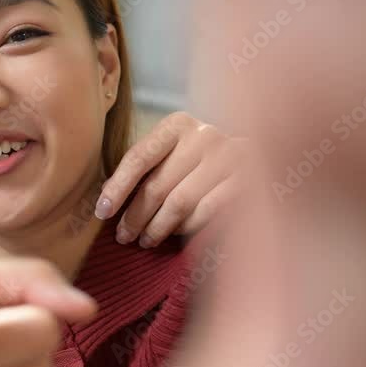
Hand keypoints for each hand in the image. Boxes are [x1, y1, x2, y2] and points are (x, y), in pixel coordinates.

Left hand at [95, 112, 250, 246]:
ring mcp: (229, 157)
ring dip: (157, 227)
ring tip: (144, 241)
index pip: (138, 158)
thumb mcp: (171, 153)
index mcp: (177, 125)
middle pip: (157, 184)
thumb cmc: (200, 161)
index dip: (117, 187)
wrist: (263, 155)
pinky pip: (206, 211)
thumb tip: (105, 198)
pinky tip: (174, 236)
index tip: (101, 212)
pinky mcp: (248, 181)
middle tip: (122, 236)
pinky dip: (186, 227)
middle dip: (135, 215)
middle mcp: (204, 136)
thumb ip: (144, 168)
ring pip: (180, 202)